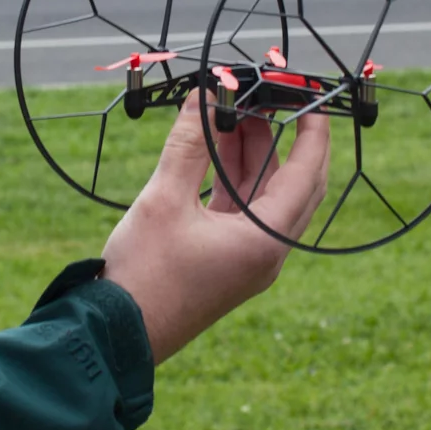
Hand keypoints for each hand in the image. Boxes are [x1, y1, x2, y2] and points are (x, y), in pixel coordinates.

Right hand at [101, 98, 330, 363]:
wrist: (117, 333)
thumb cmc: (143, 273)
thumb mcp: (163, 199)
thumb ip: (188, 144)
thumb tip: (205, 96)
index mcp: (265, 241)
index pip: (308, 174)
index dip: (313, 130)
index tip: (308, 95)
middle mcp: (267, 252)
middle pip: (292, 184)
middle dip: (280, 136)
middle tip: (265, 96)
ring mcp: (248, 258)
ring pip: (264, 195)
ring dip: (252, 154)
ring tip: (231, 109)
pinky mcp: (226, 260)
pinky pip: (242, 210)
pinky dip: (233, 176)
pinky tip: (214, 146)